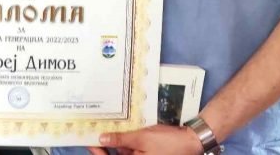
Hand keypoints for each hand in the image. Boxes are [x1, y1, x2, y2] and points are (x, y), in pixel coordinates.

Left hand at [87, 125, 203, 154]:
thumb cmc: (168, 142)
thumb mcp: (142, 138)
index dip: (98, 153)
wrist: (190, 142)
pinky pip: (132, 149)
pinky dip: (126, 141)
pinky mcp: (146, 154)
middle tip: (94, 132)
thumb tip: (102, 139)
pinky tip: (121, 129)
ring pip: (123, 152)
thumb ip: (121, 140)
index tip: (88, 141)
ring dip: (115, 142)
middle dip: (105, 146)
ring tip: (105, 127)